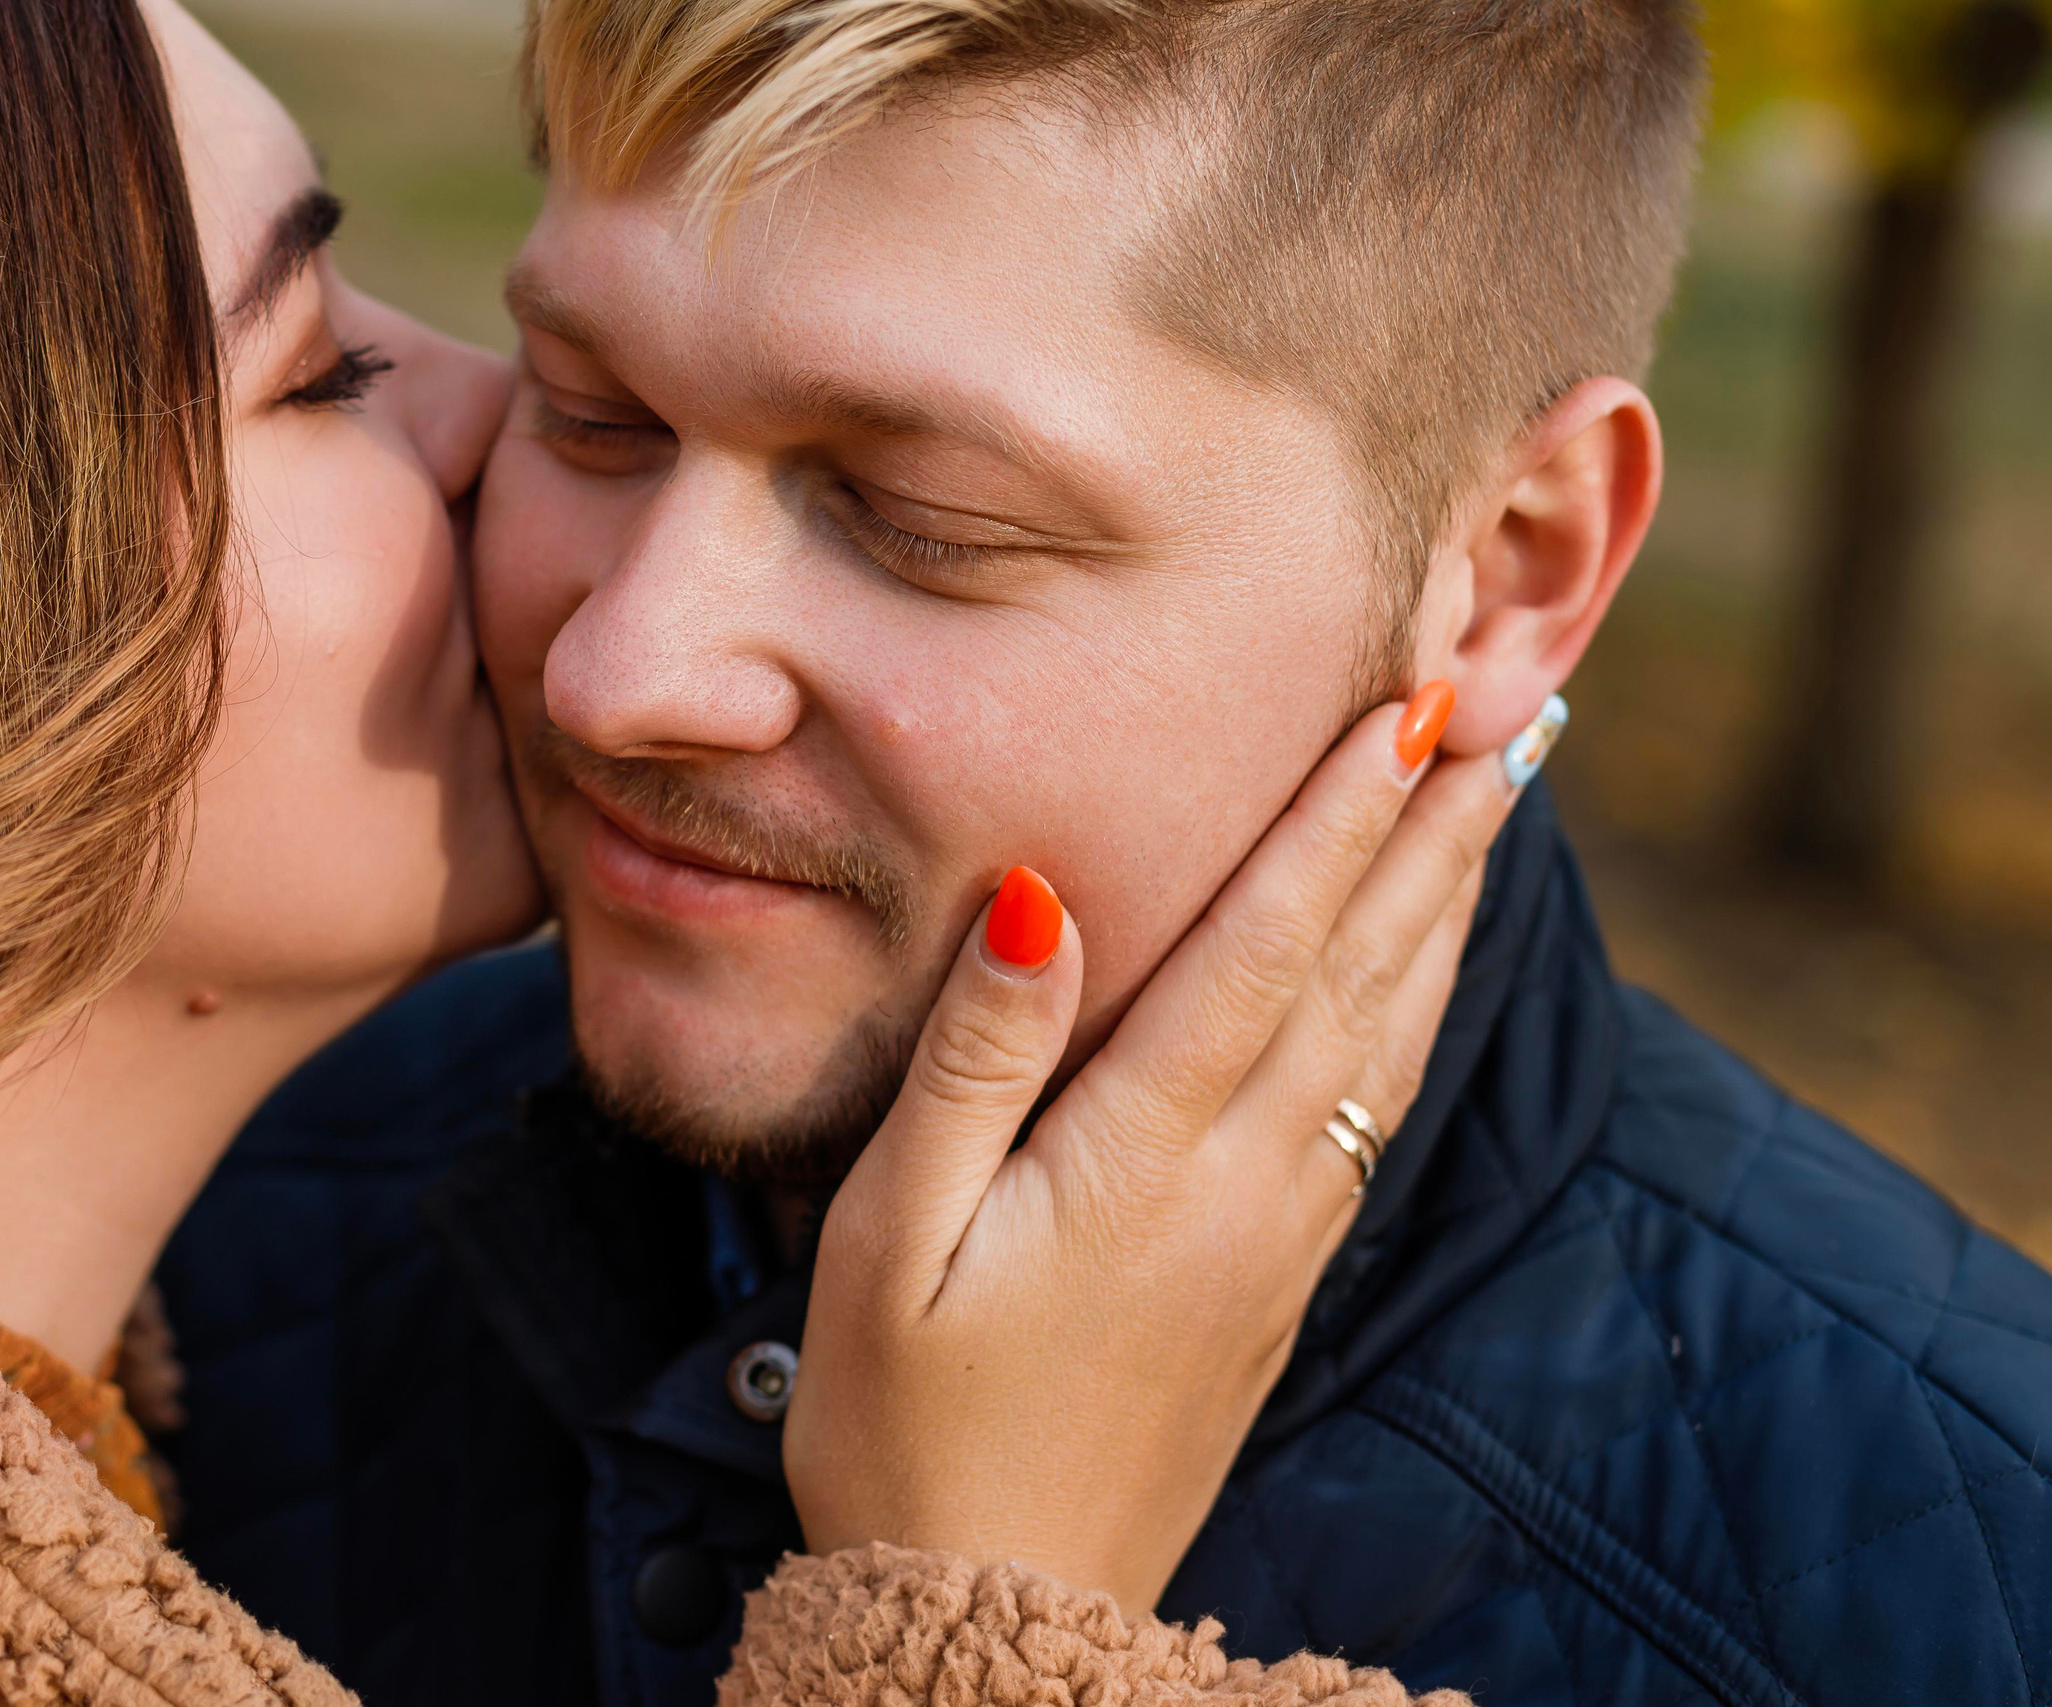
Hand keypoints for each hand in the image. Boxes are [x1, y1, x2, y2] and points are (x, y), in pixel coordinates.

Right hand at [782, 692, 1526, 1612]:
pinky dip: (1414, 1016)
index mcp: (1144, 1159)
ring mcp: (1275, 1240)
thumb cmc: (906, 1422)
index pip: (1264, 946)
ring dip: (1444, 912)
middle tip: (1506, 705)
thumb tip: (1040, 895)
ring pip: (1387, 1040)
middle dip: (1433, 832)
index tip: (1409, 708)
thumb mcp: (889, 1238)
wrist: (999, 1610)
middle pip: (1360, 974)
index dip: (1338, 819)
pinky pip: (1373, 1114)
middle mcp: (1241, 1186)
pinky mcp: (1276, 1285)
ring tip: (1496, 808)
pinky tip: (1421, 979)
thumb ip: (973, 1062)